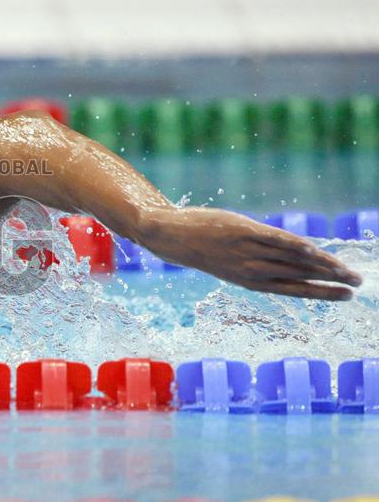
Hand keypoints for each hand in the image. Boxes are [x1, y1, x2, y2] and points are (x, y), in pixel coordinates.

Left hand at [139, 207, 362, 300]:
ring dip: (323, 266)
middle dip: (331, 281)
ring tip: (348, 272)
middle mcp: (252, 269)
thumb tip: (288, 256)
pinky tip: (315, 253)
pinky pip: (274, 240)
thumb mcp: (231, 259)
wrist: (170, 236)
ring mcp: (248, 250)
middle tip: (358, 285)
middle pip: (300, 276)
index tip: (346, 297)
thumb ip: (258, 259)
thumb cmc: (202, 246)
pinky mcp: (243, 231)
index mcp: (249, 280)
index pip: (293, 288)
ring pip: (292, 260)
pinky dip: (295, 247)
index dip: (321, 293)